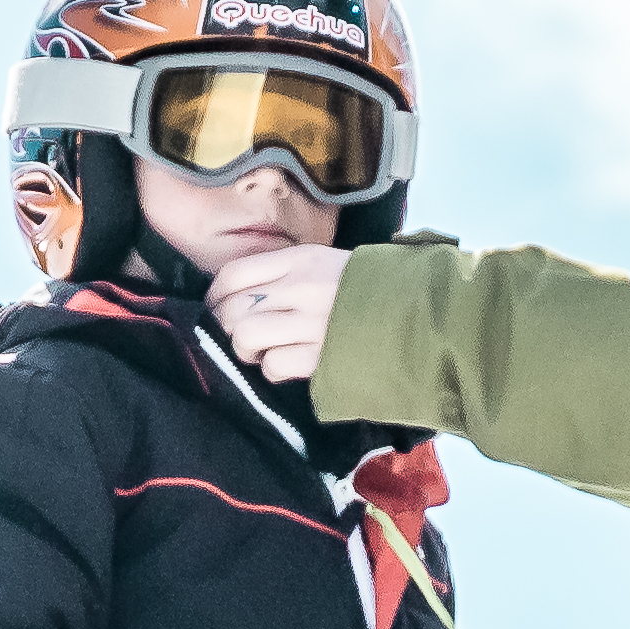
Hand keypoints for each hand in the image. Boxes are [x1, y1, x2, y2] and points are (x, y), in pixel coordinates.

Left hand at [207, 241, 351, 379]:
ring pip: (245, 337)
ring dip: (248, 350)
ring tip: (265, 350)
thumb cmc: (363, 290)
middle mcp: (301, 288)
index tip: (216, 308)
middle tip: (243, 333)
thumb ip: (282, 272)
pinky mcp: (320, 356)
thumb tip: (235, 294)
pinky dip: (273, 368)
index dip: (214, 296)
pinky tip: (289, 363)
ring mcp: (311, 323)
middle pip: (232, 310)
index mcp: (300, 260)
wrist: (415, 312)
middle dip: (229, 327)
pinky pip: (272, 365)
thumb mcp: (324, 262)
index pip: (233, 274)